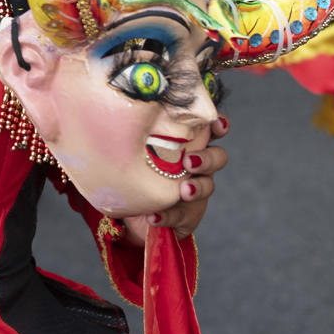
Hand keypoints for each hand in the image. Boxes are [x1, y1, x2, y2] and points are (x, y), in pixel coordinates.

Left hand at [120, 118, 229, 243]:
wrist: (129, 210)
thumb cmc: (133, 170)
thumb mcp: (135, 151)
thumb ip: (136, 137)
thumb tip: (115, 116)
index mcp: (188, 143)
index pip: (209, 130)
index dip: (219, 126)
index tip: (217, 126)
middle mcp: (197, 165)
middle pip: (217, 158)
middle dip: (206, 159)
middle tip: (188, 162)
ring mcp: (196, 191)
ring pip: (206, 187)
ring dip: (196, 188)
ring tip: (183, 191)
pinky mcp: (188, 216)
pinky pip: (182, 216)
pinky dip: (167, 216)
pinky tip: (153, 217)